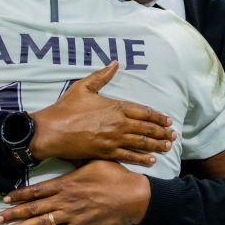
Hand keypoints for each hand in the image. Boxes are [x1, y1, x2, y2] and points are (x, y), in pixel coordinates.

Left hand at [0, 160, 150, 224]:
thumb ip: (77, 159)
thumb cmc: (117, 176)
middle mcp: (66, 199)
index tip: (4, 198)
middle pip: (35, 207)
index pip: (37, 189)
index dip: (19, 194)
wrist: (135, 196)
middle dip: (14, 213)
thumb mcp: (95, 161)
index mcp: (67, 183)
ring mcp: (73, 215)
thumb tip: (65, 150)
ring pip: (43, 222)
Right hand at [30, 61, 175, 166]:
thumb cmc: (66, 108)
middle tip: (173, 136)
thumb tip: (115, 63)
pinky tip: (152, 161)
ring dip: (156, 145)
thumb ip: (101, 76)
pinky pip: (128, 156)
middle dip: (162, 132)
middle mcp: (118, 123)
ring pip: (141, 143)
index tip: (167, 121)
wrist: (52, 130)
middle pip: (146, 128)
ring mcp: (113, 140)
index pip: (143, 112)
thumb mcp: (83, 87)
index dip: (157, 117)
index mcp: (115, 107)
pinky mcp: (106, 153)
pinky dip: (142, 159)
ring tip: (167, 147)